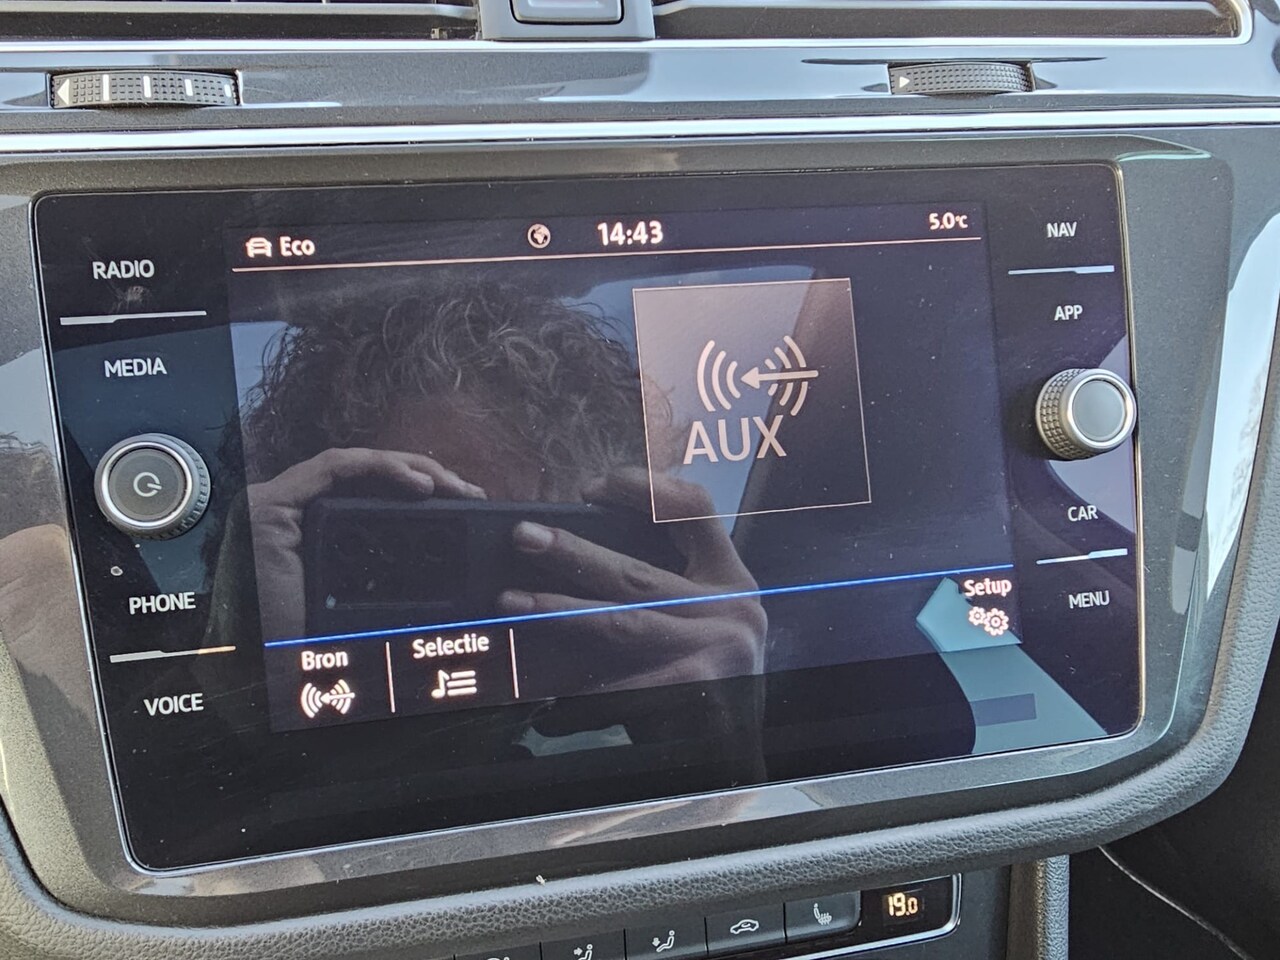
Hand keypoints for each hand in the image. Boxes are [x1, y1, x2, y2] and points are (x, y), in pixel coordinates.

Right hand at [248, 447, 484, 640]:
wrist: (278, 678)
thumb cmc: (320, 650)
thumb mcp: (379, 608)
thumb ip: (406, 583)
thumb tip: (463, 580)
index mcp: (321, 536)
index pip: (374, 495)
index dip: (422, 492)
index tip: (467, 505)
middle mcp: (297, 517)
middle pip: (367, 479)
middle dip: (424, 475)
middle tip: (467, 491)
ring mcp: (279, 509)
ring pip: (355, 466)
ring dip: (408, 466)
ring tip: (449, 484)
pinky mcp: (269, 508)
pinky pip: (332, 468)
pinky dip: (379, 466)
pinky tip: (417, 482)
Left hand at [497, 467, 765, 689]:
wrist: (742, 748)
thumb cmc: (712, 672)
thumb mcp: (707, 615)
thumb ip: (667, 580)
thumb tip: (576, 550)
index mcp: (730, 577)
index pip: (695, 508)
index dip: (644, 489)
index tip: (592, 487)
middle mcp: (730, 609)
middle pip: (639, 573)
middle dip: (574, 553)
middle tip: (524, 537)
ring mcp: (715, 652)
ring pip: (621, 624)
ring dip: (559, 612)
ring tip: (512, 602)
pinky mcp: (694, 694)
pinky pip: (619, 687)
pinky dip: (574, 689)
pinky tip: (535, 691)